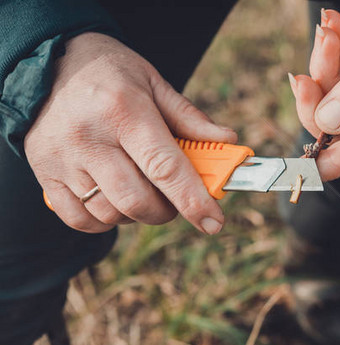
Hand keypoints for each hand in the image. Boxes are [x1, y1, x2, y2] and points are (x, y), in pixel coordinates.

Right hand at [25, 33, 236, 233]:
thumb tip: (228, 143)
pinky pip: (79, 219)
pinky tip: (112, 199)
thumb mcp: (154, 83)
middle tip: (173, 197)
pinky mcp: (43, 173)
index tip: (213, 222)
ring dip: (136, 214)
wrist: (46, 59)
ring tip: (140, 189)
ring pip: (110, 214)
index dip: (193, 200)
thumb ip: (190, 118)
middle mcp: (88, 137)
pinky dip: (103, 220)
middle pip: (137, 201)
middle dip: (166, 210)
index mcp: (123, 110)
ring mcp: (61, 158)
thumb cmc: (111, 74)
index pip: (164, 168)